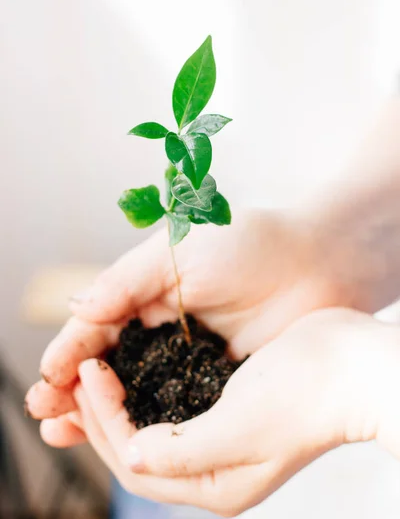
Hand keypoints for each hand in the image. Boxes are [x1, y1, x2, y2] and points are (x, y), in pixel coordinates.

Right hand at [25, 208, 365, 443]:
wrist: (318, 261)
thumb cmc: (251, 244)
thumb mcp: (180, 251)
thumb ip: (127, 280)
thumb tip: (75, 308)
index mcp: (149, 291)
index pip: (98, 327)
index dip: (70, 353)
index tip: (47, 380)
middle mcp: (163, 327)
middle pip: (110, 364)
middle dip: (75, 388)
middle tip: (45, 414)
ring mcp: (190, 356)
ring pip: (137, 390)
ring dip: (101, 411)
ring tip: (65, 433)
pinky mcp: (219, 379)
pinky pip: (177, 406)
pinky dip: (149, 422)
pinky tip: (126, 440)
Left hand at [47, 309, 399, 516]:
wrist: (349, 364)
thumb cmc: (304, 395)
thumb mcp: (244, 426)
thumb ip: (185, 449)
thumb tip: (132, 456)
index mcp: (215, 483)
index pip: (137, 462)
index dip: (105, 421)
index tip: (91, 375)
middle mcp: (211, 467)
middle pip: (136, 447)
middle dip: (102, 412)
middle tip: (81, 370)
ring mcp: (216, 436)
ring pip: (147, 424)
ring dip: (117, 399)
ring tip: (94, 366)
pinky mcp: (220, 406)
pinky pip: (166, 402)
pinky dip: (142, 385)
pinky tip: (130, 363)